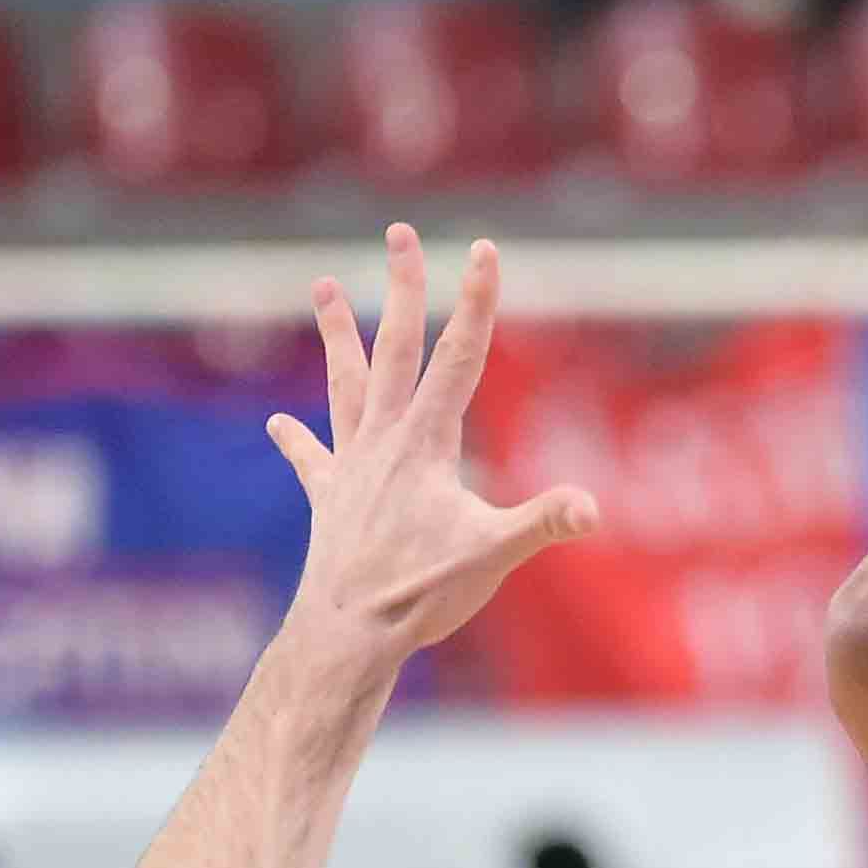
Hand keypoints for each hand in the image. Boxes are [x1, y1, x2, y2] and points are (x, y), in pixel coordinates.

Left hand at [269, 225, 600, 677]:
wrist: (346, 634)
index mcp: (426, 442)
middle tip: (400, 234)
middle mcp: (384, 440)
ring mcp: (353, 466)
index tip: (483, 248)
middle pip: (397, 348)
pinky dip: (296, 442)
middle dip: (404, 288)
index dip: (476, 301)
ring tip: (326, 286)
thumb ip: (543, 524)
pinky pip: (313, 460)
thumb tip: (592, 509)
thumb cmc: (419, 594)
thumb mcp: (493, 557)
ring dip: (340, 335)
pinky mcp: (332, 499)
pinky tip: (275, 426)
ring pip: (347, 384)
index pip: (459, 357)